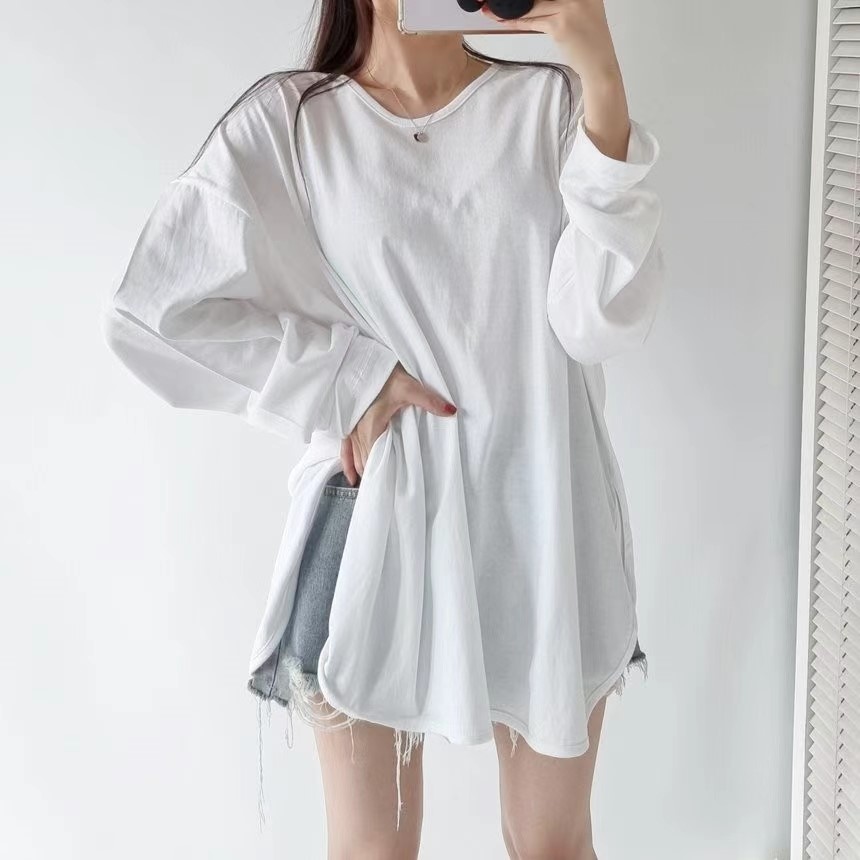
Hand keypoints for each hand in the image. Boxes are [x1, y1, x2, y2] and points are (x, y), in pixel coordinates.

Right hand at [340, 362, 457, 485]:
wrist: (364, 360)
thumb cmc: (385, 374)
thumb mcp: (410, 387)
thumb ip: (430, 401)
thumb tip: (452, 412)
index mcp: (372, 428)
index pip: (375, 460)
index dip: (381, 476)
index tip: (390, 489)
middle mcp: (358, 432)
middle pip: (365, 462)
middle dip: (374, 476)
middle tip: (386, 493)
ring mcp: (351, 427)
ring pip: (354, 458)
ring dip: (362, 471)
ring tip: (371, 488)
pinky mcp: (348, 421)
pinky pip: (344, 448)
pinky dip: (347, 462)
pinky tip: (351, 476)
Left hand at [481, 0, 620, 82]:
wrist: (599, 66)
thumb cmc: (589, 42)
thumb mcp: (582, 12)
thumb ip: (562, 2)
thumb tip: (532, 2)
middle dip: (517, 0)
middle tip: (496, 0)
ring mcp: (569, 8)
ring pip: (533, 6)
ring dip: (511, 10)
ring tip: (493, 10)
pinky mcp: (560, 25)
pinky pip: (532, 22)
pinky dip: (516, 22)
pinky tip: (503, 21)